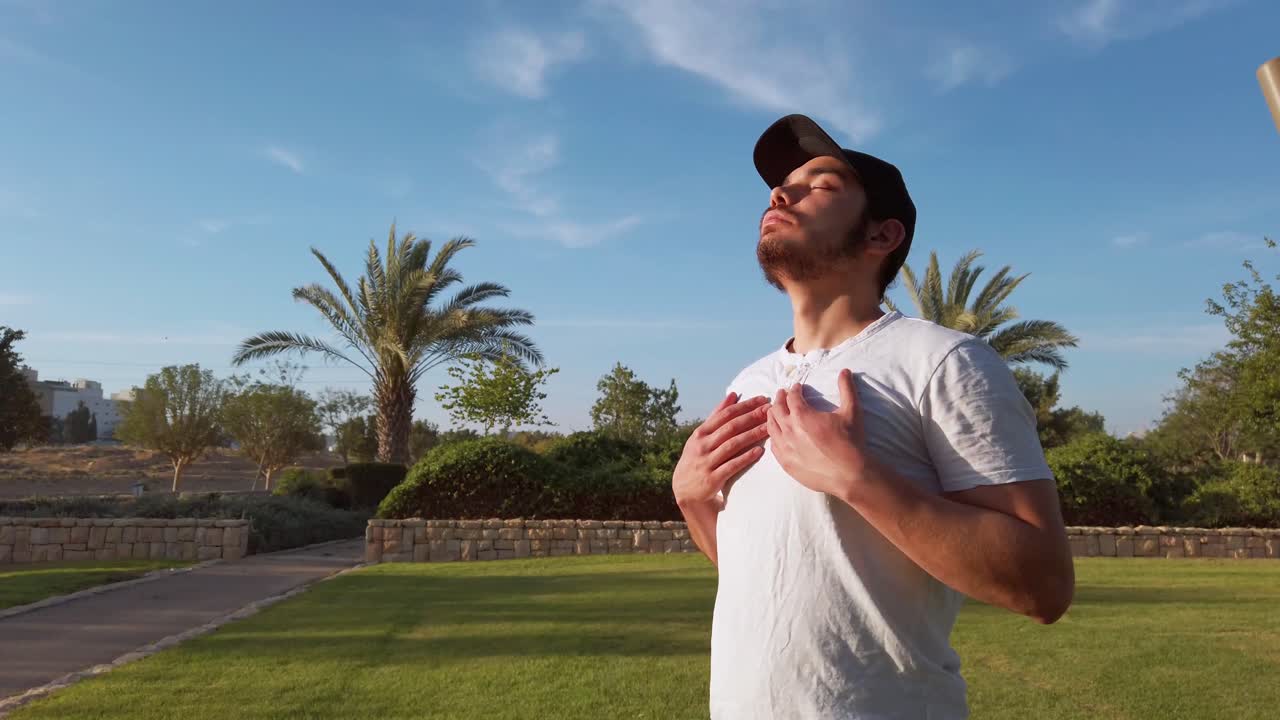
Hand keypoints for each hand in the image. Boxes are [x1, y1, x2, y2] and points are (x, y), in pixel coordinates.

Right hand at [672, 392, 771, 505]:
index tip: (761, 400)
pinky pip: (732, 466)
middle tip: (769, 410)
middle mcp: (702, 445)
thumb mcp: (701, 436)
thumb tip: (732, 395)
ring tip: (768, 428)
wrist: (684, 490)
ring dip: (752, 435)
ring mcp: (707, 461)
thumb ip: (716, 416)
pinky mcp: (712, 478)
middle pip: (731, 427)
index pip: (725, 414)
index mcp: (700, 432)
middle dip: (752, 417)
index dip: (745, 406)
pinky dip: (746, 458)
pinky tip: (759, 451)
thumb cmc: (696, 459)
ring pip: (733, 444)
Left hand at [767, 369, 871, 501]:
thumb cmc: (851, 442)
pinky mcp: (785, 463)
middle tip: (782, 394)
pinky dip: (773, 436)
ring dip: (773, 416)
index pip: (792, 396)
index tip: (797, 387)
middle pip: (776, 409)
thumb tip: (845, 371)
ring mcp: (785, 447)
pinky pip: (773, 445)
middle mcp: (788, 429)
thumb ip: (847, 389)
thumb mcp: (852, 411)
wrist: (850, 474)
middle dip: (780, 399)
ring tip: (776, 411)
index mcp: (802, 415)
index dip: (794, 389)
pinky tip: (777, 434)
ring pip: (770, 426)